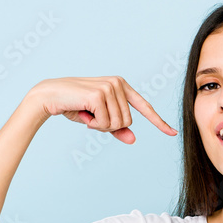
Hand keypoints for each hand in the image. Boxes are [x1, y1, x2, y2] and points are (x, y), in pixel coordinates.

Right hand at [29, 76, 177, 143]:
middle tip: (92, 118)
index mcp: (122, 86)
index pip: (145, 107)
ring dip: (100, 126)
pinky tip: (82, 113)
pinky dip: (93, 124)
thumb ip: (117, 128)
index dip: (159, 122)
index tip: (172, 133)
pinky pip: (105, 122)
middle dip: (109, 126)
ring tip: (86, 114)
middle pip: (128, 121)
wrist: (49, 96)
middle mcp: (118, 83)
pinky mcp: (99, 94)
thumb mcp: (99, 119)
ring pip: (118, 123)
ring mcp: (110, 87)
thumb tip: (133, 139)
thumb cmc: (75, 106)